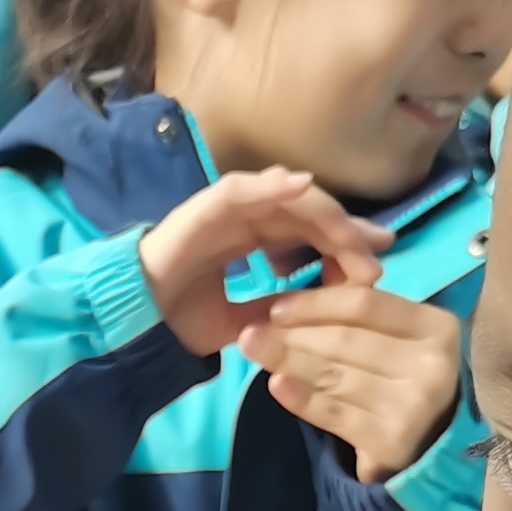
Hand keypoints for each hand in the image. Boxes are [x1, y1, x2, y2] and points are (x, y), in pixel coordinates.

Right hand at [138, 168, 387, 360]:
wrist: (132, 325)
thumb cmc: (176, 322)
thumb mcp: (244, 323)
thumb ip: (279, 310)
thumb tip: (321, 309)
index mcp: (250, 239)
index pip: (309, 233)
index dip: (344, 245)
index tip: (377, 266)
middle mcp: (244, 218)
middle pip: (307, 212)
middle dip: (345, 230)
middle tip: (379, 251)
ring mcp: (225, 208)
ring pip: (287, 197)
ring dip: (323, 212)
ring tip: (353, 232)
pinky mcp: (205, 205)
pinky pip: (244, 188)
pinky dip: (274, 185)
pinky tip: (304, 187)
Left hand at [233, 284, 462, 483]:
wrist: (434, 441)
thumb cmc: (407, 376)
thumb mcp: (397, 335)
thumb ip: (361, 308)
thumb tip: (313, 272)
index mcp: (435, 325)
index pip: (364, 303)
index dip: (315, 302)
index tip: (277, 307)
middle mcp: (431, 363)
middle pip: (345, 340)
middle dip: (292, 334)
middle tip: (252, 332)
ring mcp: (414, 405)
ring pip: (336, 375)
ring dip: (288, 361)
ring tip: (254, 351)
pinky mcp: (391, 441)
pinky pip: (335, 413)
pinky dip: (302, 398)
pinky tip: (276, 385)